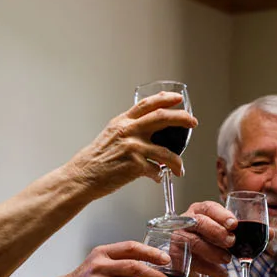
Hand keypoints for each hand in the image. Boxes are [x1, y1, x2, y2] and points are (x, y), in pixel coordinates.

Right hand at [64, 92, 198, 196]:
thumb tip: (148, 130)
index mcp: (123, 122)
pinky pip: (156, 170)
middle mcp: (129, 131)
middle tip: (193, 122)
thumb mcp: (111, 135)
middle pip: (162, 118)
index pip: (147, 104)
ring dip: (177, 161)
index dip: (165, 99)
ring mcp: (133, 148)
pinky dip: (159, 175)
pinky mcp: (134, 166)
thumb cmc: (96, 159)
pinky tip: (157, 178)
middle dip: (182, 118)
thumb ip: (128, 129)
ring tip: (180, 168)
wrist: (83, 176)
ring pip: (166, 151)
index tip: (177, 98)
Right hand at [178, 200, 235, 276]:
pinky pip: (192, 261)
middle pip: (200, 222)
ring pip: (195, 242)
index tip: (234, 224)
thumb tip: (243, 234)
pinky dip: (209, 269)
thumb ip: (229, 231)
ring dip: (214, 252)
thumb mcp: (219, 234)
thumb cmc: (209, 243)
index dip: (222, 215)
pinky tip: (222, 273)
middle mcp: (186, 221)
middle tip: (231, 242)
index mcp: (199, 211)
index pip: (209, 208)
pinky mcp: (176, 255)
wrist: (192, 262)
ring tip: (227, 259)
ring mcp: (178, 237)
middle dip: (217, 232)